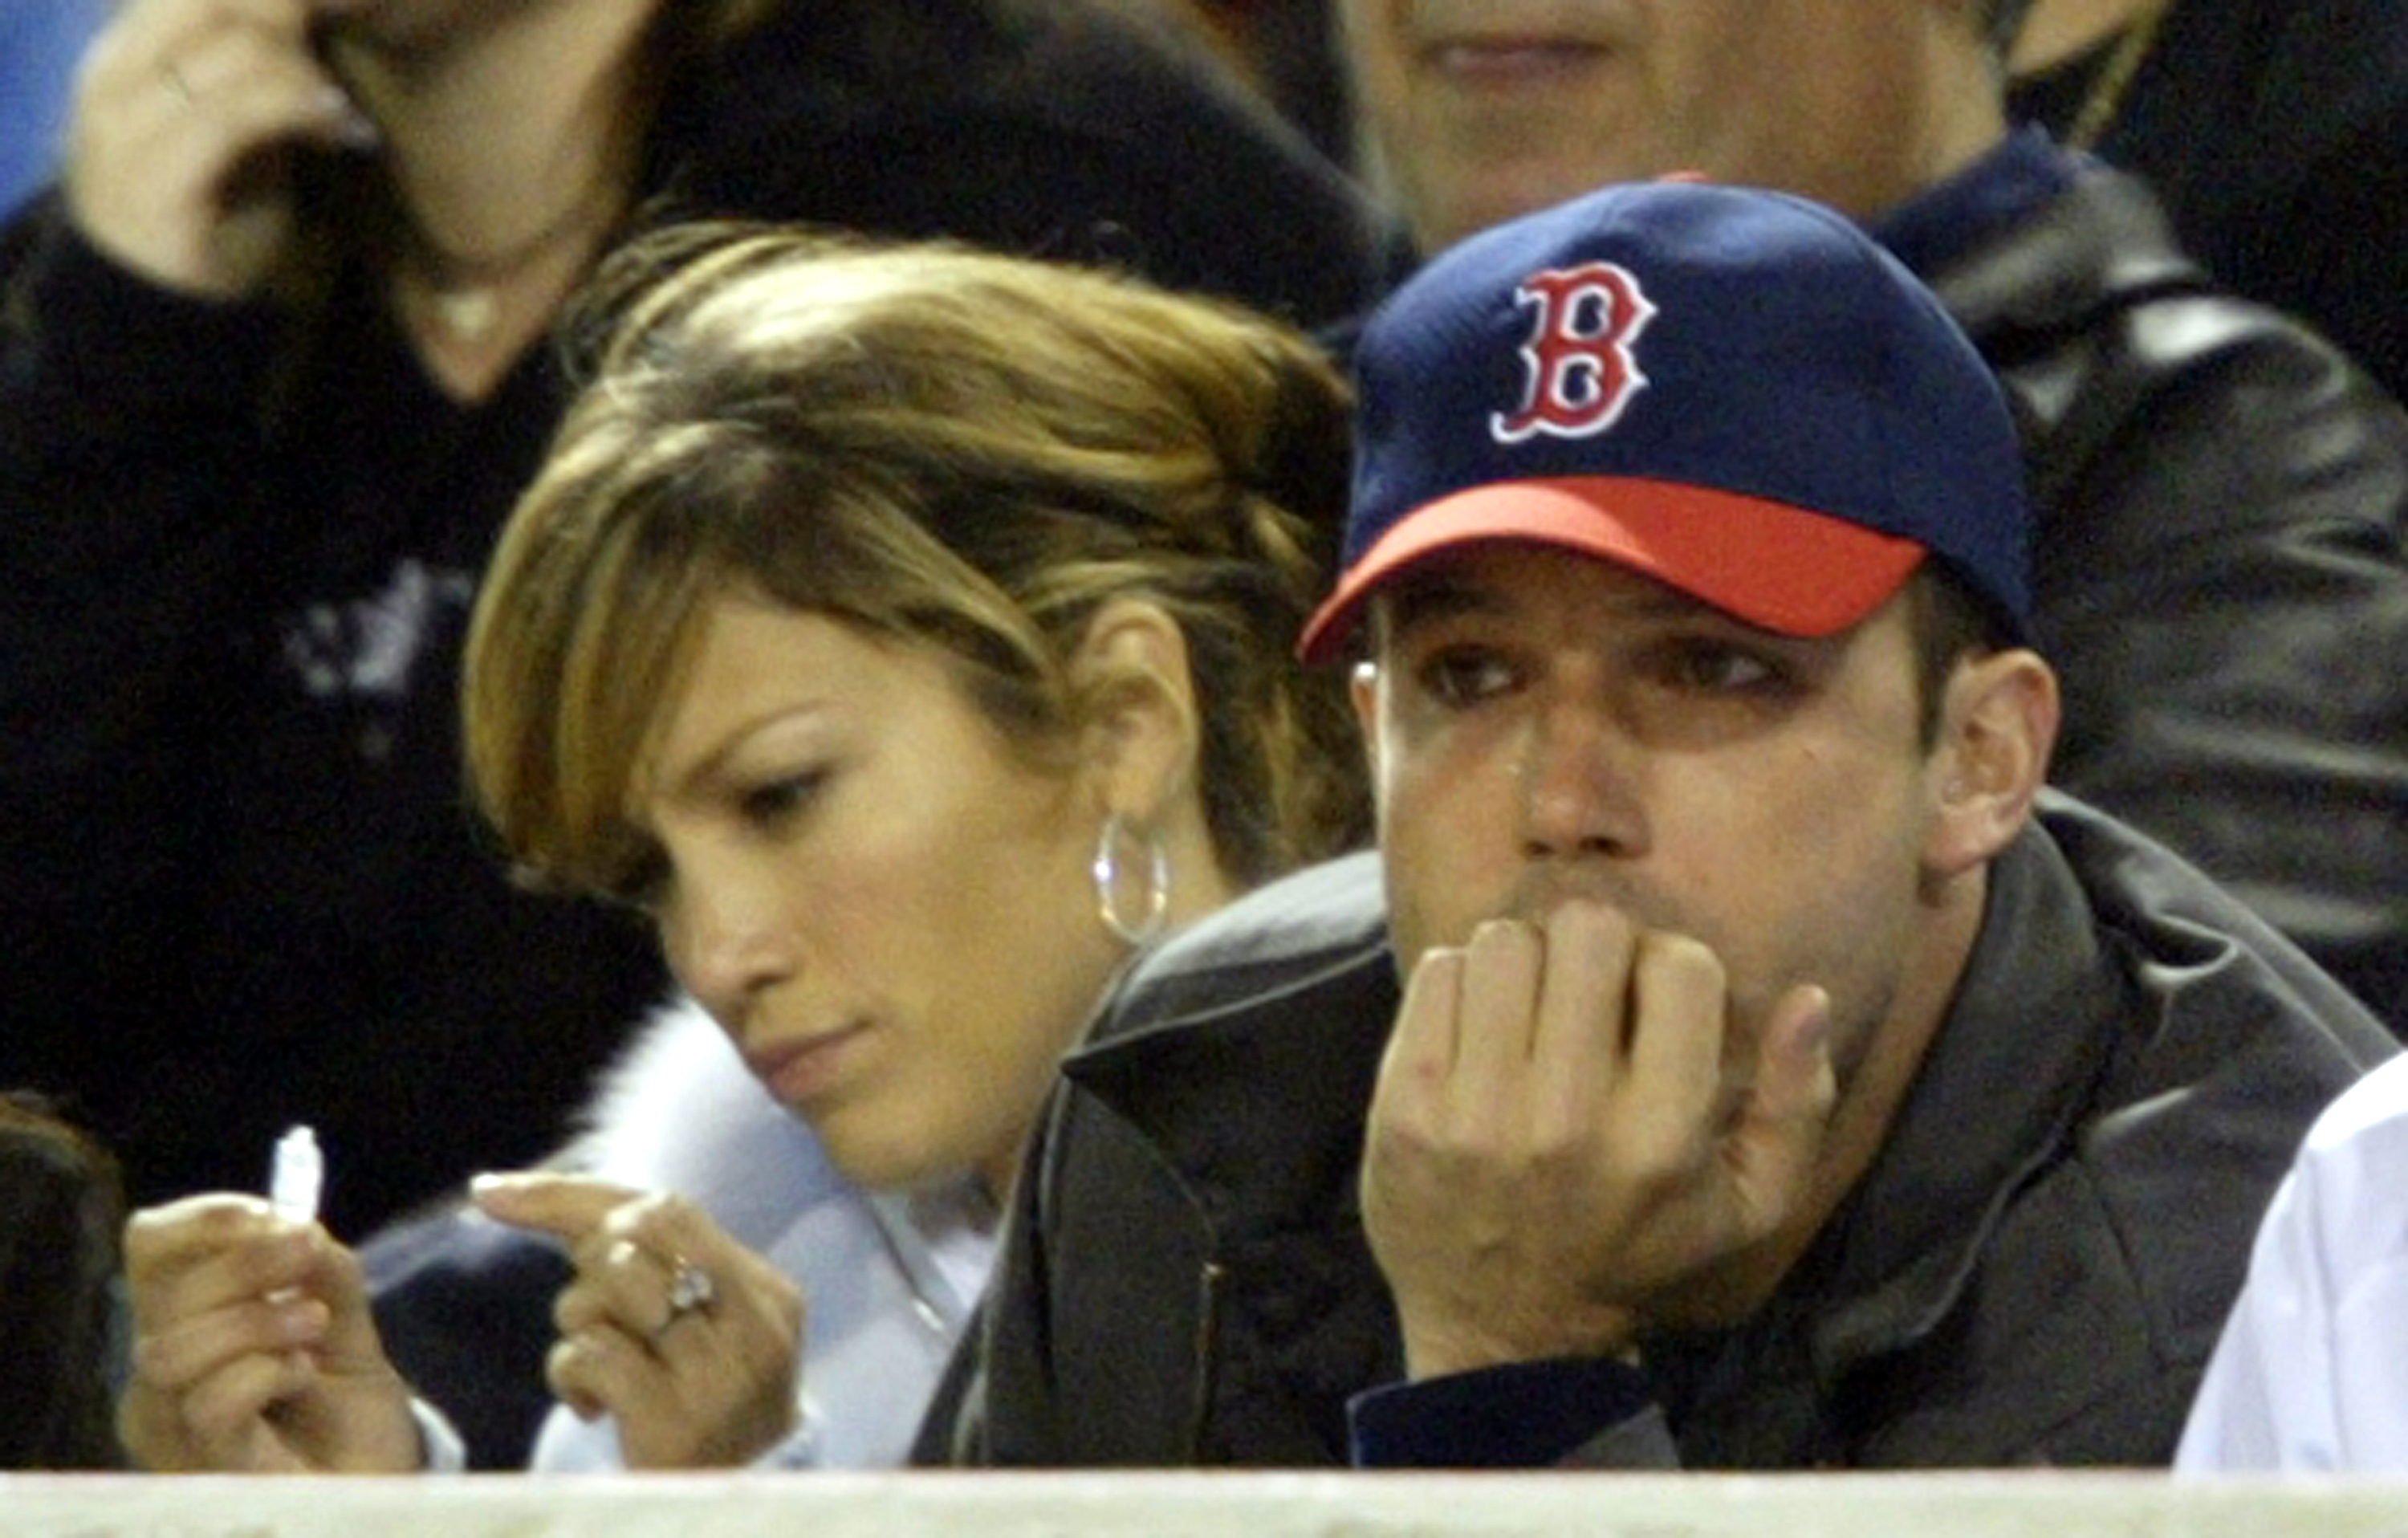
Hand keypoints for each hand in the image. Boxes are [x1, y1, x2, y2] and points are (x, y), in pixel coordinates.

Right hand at [63, 0, 374, 297]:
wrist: (159, 312)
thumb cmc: (205, 216)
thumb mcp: (229, 128)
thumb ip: (251, 73)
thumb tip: (306, 20)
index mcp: (119, 55)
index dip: (269, 0)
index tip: (328, 27)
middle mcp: (108, 76)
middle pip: (212, 2)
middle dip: (290, 22)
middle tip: (336, 68)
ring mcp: (121, 126)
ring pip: (233, 50)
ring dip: (304, 73)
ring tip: (340, 113)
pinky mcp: (153, 179)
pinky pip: (235, 116)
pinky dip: (298, 111)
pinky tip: (338, 130)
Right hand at [117, 1194, 419, 1471]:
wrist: (376, 1484)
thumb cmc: (345, 1408)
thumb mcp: (345, 1322)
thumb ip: (324, 1272)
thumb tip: (300, 1229)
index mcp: (182, 1322)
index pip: (149, 1247)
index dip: (205, 1220)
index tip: (274, 1216)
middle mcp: (158, 1376)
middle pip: (161, 1294)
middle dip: (247, 1261)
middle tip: (313, 1254)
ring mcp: (170, 1429)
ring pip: (170, 1352)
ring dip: (255, 1321)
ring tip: (314, 1325)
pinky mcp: (201, 1470)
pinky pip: (207, 1406)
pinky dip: (264, 1372)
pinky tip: (303, 1374)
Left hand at [472, 1173, 805, 1468]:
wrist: (725, 1511)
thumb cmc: (684, 1398)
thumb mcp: (680, 1319)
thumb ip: (611, 1245)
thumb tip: (486, 1190)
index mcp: (768, 1295)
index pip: (669, 1206)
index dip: (581, 1201)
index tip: (511, 1209)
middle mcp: (755, 1331)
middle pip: (636, 1236)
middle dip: (590, 1268)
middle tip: (601, 1316)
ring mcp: (721, 1381)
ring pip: (610, 1287)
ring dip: (578, 1320)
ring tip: (601, 1362)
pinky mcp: (677, 1428)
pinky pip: (593, 1353)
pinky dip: (570, 1372)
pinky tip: (592, 1403)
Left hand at [1361, 900, 1835, 1379]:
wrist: (1502, 1336)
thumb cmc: (1637, 1255)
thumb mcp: (1748, 1209)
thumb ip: (1797, 1105)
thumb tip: (1808, 998)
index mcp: (1660, 1137)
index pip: (1679, 965)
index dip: (1672, 966)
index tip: (1654, 1004)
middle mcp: (1566, 1119)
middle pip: (1586, 932)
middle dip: (1597, 948)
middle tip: (1589, 992)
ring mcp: (1474, 1113)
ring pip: (1505, 942)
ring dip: (1526, 963)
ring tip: (1532, 1014)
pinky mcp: (1403, 1108)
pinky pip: (1437, 976)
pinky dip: (1463, 986)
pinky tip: (1481, 1034)